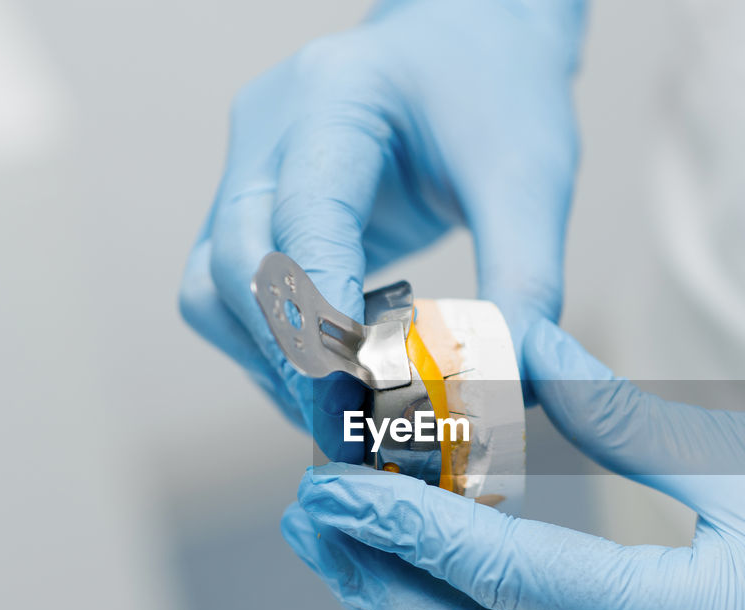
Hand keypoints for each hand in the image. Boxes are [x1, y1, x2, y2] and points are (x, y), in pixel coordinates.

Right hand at [179, 0, 583, 442]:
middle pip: (234, 261)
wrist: (471, 46)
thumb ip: (526, 283)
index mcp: (336, 96)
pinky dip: (276, 353)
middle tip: (354, 427)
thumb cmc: (499, 93)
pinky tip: (338, 383)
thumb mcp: (531, 179)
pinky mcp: (257, 211)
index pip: (302, 213)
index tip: (357, 390)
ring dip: (271, 365)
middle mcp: (270, 130)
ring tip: (345, 416)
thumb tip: (509, 391)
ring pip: (213, 291)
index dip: (321, 310)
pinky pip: (233, 296)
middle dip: (291, 356)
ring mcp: (250, 170)